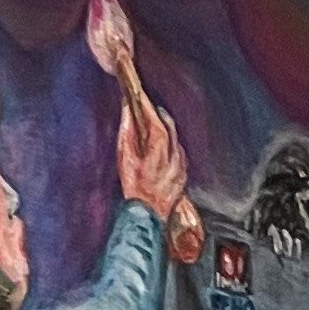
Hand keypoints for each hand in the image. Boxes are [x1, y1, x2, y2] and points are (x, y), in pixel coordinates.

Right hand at [116, 90, 189, 239]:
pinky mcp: (183, 174)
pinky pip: (178, 153)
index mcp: (160, 148)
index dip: (146, 105)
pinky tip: (159, 148)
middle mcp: (175, 154)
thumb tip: (128, 110)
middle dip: (156, 115)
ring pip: (174, 139)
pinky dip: (169, 146)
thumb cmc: (133, 185)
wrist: (147, 215)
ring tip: (149, 128)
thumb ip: (127, 130)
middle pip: (168, 126)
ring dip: (163, 131)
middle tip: (144, 108)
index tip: (138, 95)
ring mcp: (181, 165)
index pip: (155, 118)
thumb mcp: (125, 156)